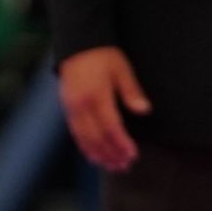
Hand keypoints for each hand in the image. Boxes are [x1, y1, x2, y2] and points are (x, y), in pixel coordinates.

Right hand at [58, 46, 150, 171]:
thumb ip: (131, 91)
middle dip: (111, 154)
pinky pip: (75, 134)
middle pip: (97, 137)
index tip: (132, 155)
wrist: (78, 44)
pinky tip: (94, 156)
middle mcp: (81, 105)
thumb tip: (144, 110)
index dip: (122, 143)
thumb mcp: (122, 69)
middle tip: (124, 166)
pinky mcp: (67, 109)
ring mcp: (72, 108)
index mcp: (97, 95)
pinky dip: (85, 148)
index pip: (111, 127)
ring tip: (112, 166)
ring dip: (98, 155)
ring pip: (84, 139)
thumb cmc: (103, 55)